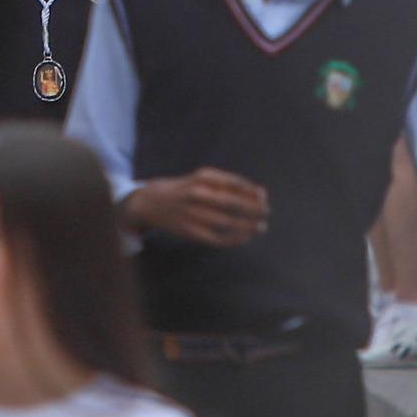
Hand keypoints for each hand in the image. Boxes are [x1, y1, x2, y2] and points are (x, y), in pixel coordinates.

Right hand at [124, 167, 269, 246]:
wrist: (149, 202)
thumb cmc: (184, 189)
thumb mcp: (202, 180)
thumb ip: (229, 185)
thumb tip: (261, 194)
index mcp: (201, 177)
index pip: (234, 183)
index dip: (252, 192)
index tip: (263, 197)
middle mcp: (196, 193)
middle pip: (232, 203)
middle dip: (253, 209)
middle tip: (266, 212)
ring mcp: (192, 213)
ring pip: (226, 222)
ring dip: (247, 226)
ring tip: (260, 227)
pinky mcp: (189, 230)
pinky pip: (217, 238)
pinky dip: (234, 239)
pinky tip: (245, 237)